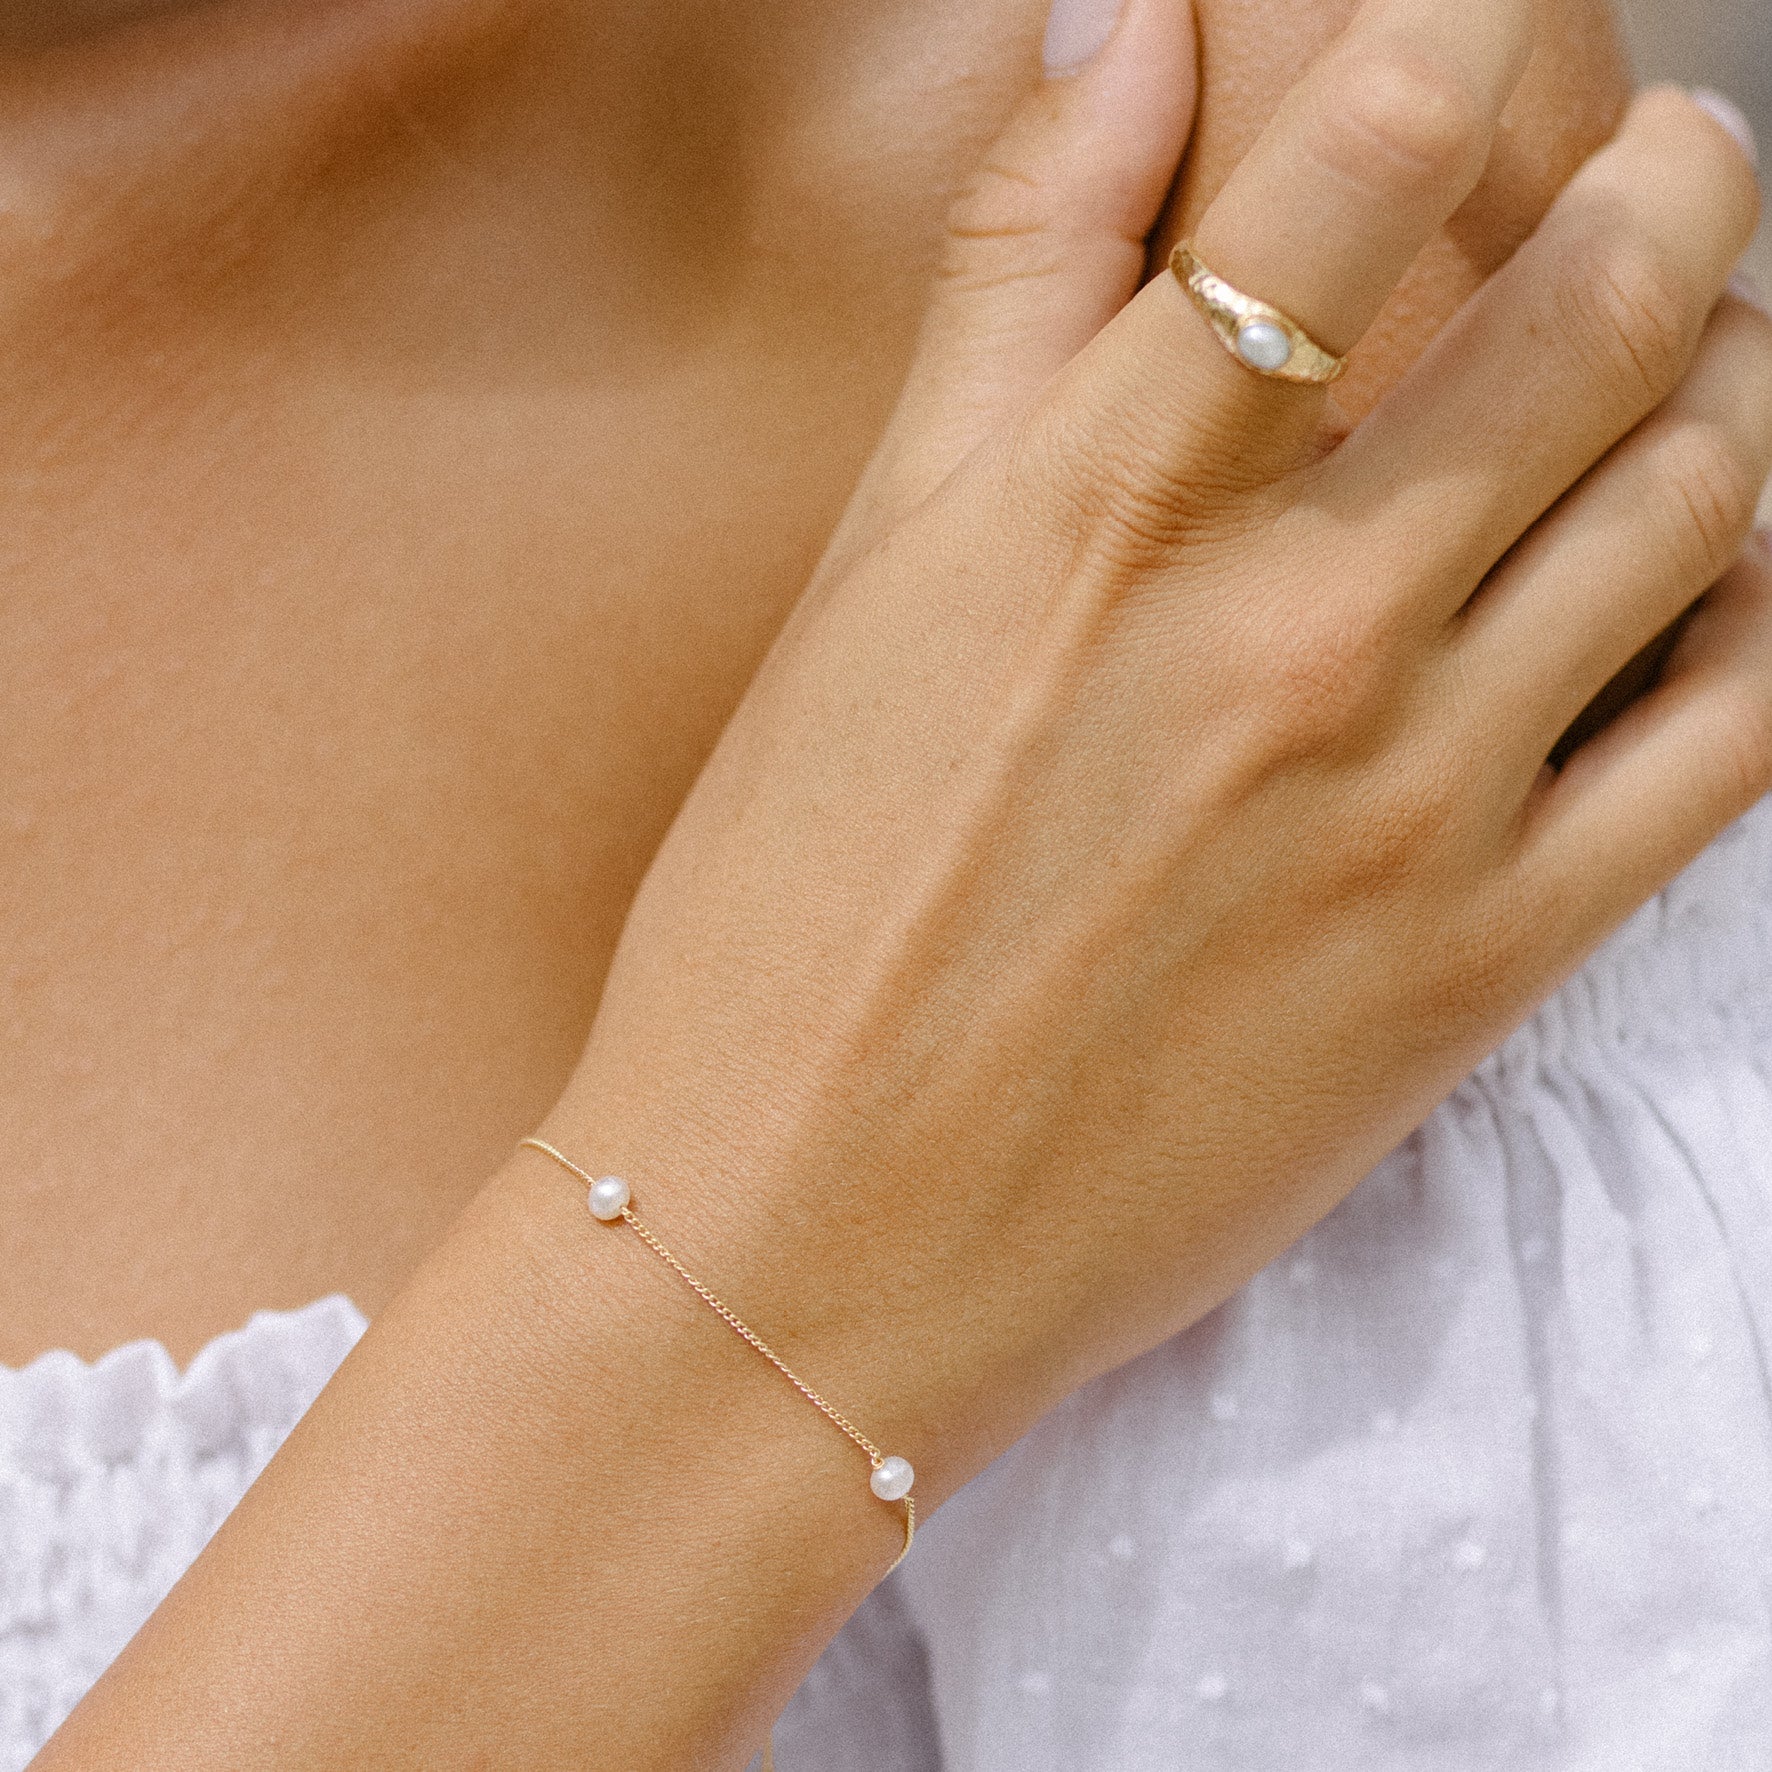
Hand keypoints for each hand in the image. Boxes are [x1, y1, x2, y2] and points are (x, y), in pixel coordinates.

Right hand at [545, 0, 1771, 1502]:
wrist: (812, 1234)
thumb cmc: (786, 916)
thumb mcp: (866, 582)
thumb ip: (1003, 297)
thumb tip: (1119, 44)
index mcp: (1097, 515)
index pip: (1355, 169)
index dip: (1455, 33)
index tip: (1483, 20)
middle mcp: (1281, 634)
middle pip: (1603, 311)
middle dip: (1670, 186)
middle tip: (1661, 168)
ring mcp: (1408, 806)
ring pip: (1698, 499)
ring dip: (1731, 379)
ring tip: (1691, 360)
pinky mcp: (1481, 963)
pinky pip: (1727, 734)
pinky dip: (1757, 608)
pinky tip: (1704, 574)